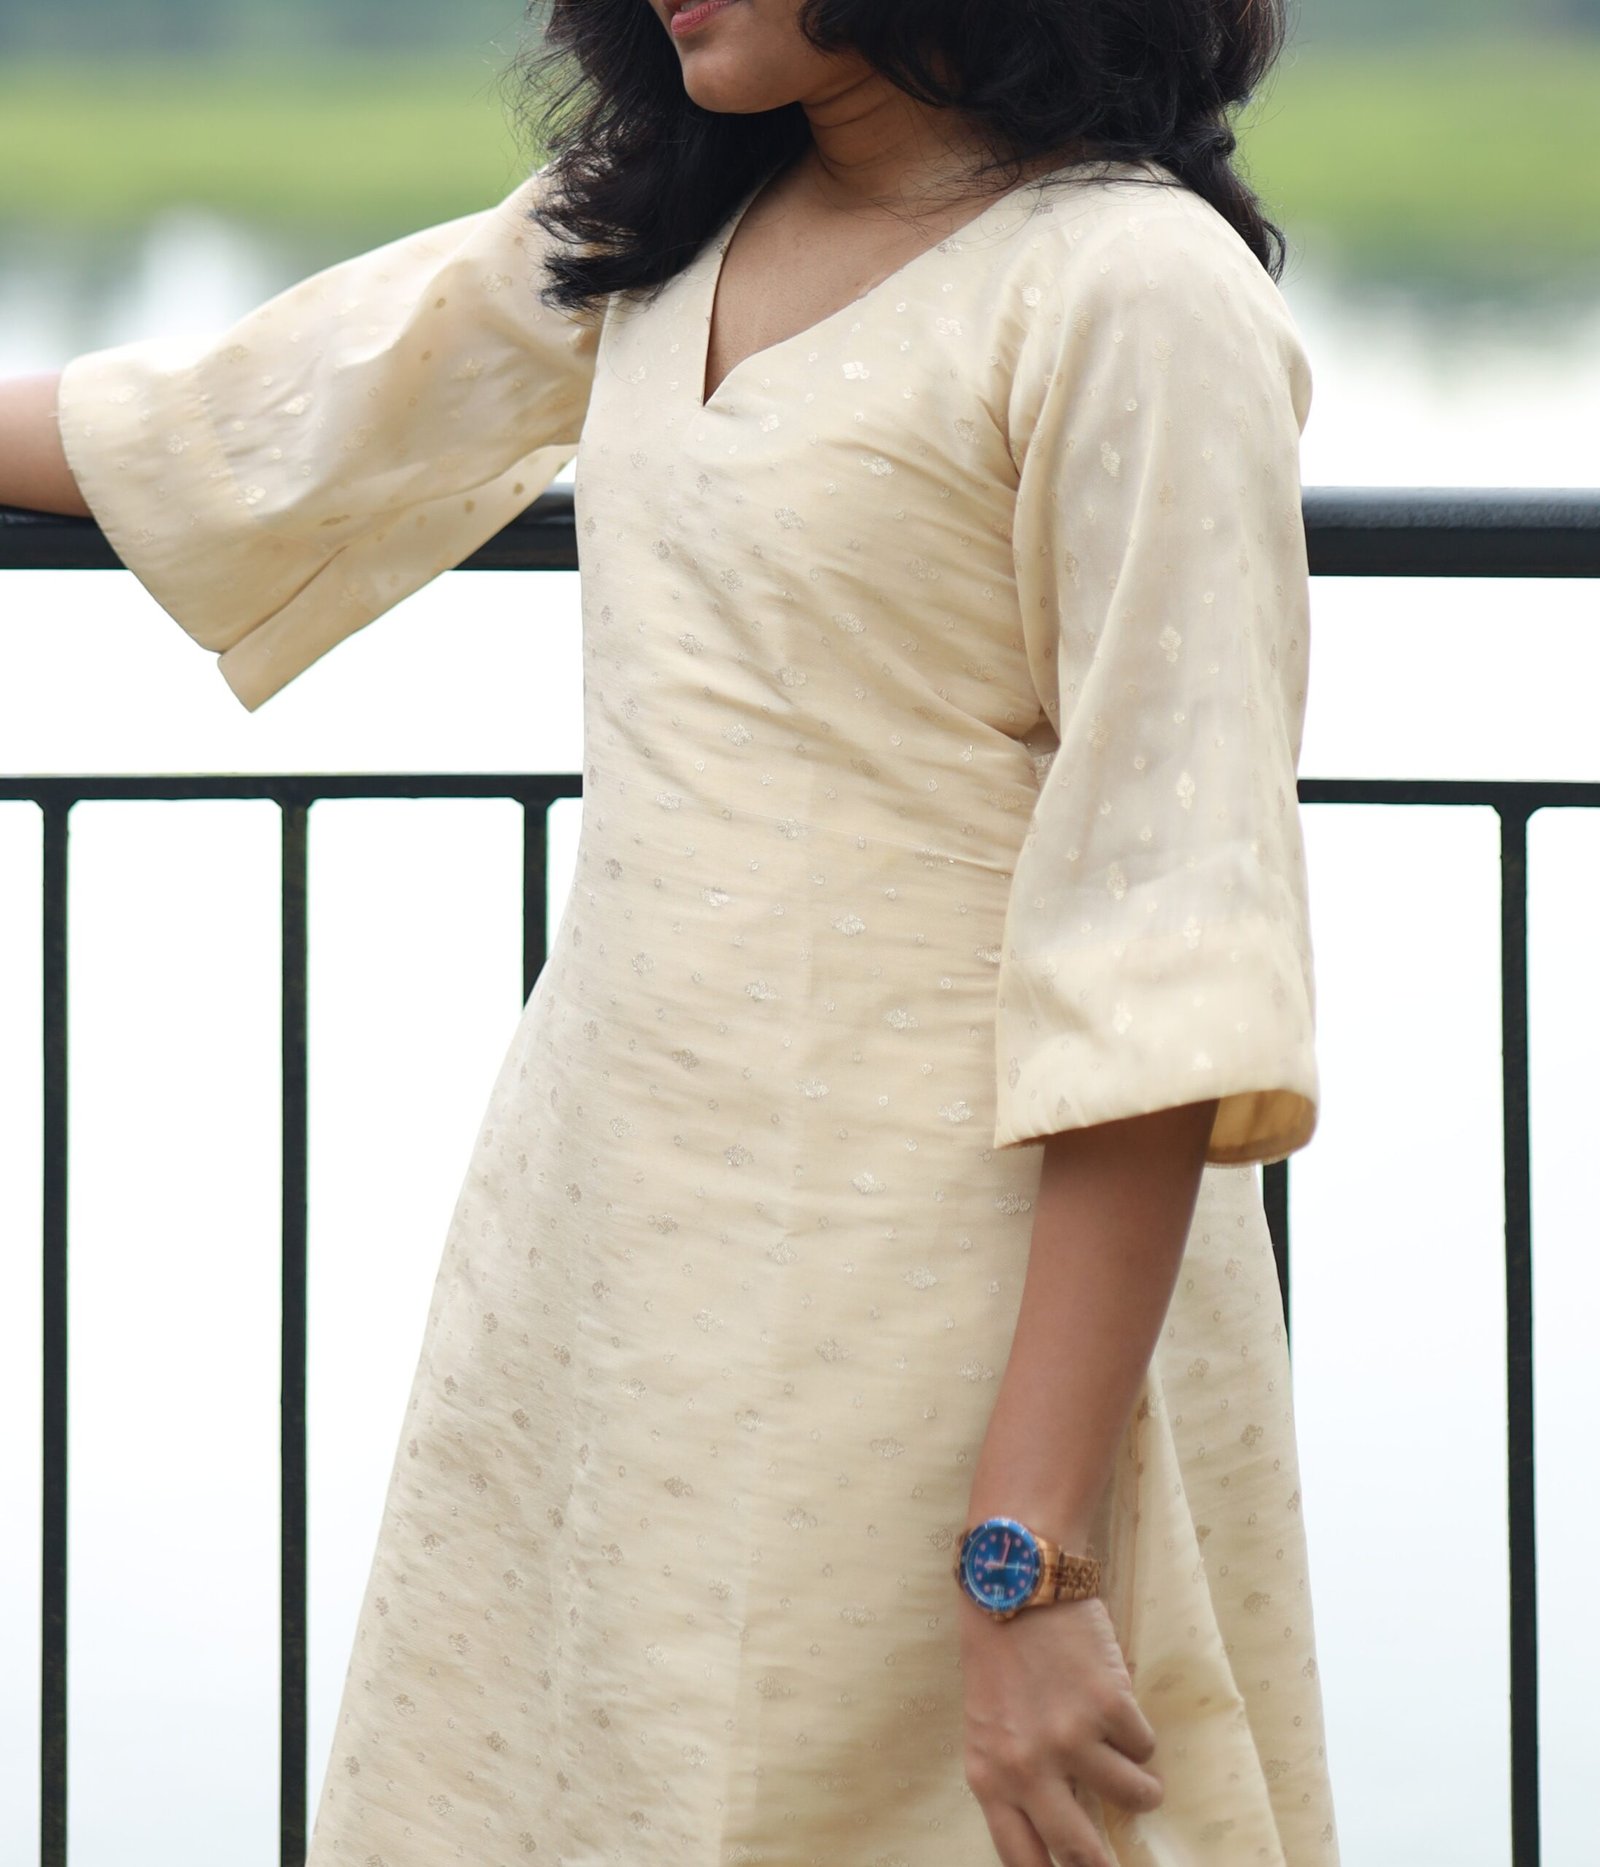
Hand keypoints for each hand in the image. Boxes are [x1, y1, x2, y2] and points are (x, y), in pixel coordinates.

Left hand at [959, 1592, 1161, 1866]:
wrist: (1015, 1582)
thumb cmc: (997, 1652)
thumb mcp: (989, 1725)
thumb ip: (1015, 1777)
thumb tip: (1061, 1829)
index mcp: (988, 1776)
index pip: (1020, 1860)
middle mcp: (1028, 1768)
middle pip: (1081, 1854)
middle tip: (1122, 1865)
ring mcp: (1072, 1740)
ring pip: (1134, 1797)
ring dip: (1143, 1789)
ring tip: (1136, 1769)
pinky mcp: (1110, 1707)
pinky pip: (1145, 1747)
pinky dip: (1139, 1734)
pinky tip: (1119, 1706)